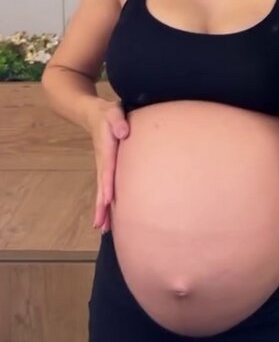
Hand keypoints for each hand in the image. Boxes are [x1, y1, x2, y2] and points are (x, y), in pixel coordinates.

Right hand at [88, 99, 129, 232]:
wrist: (93, 114)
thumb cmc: (108, 113)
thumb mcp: (113, 112)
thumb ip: (118, 121)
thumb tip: (123, 133)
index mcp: (106, 149)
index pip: (107, 169)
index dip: (107, 184)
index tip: (107, 200)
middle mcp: (103, 162)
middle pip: (101, 187)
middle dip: (101, 206)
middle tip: (101, 226)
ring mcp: (103, 167)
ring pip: (101, 191)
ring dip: (102, 210)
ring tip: (102, 229)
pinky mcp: (106, 168)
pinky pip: (105, 188)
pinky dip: (105, 203)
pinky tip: (108, 218)